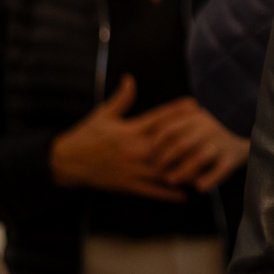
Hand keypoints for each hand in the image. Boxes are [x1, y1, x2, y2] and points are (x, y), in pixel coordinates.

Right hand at [49, 76, 190, 200]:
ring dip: (184, 169)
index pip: (158, 119)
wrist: (66, 162)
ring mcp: (132, 170)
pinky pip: (152, 192)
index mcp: (128, 131)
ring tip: (203, 166)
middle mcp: (133, 150)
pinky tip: (185, 195)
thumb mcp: (102, 115)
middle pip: (167, 144)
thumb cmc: (86, 136)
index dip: (177, 111)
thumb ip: (121, 99)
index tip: (194, 105)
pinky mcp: (128, 185)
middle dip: (188, 138)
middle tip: (207, 132)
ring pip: (163, 169)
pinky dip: (168, 194)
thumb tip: (130, 78)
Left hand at [148, 99, 251, 191]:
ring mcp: (221, 142)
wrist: (244, 137)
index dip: (156, 142)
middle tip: (156, 170)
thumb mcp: (192, 118)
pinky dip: (210, 179)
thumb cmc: (208, 131)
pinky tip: (199, 188)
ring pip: (200, 158)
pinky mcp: (232, 157)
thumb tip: (143, 133)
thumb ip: (171, 119)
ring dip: (184, 170)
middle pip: (182, 143)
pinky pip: (221, 169)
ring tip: (171, 181)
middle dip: (167, 158)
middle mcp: (208, 127)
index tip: (147, 154)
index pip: (170, 128)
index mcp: (195, 117)